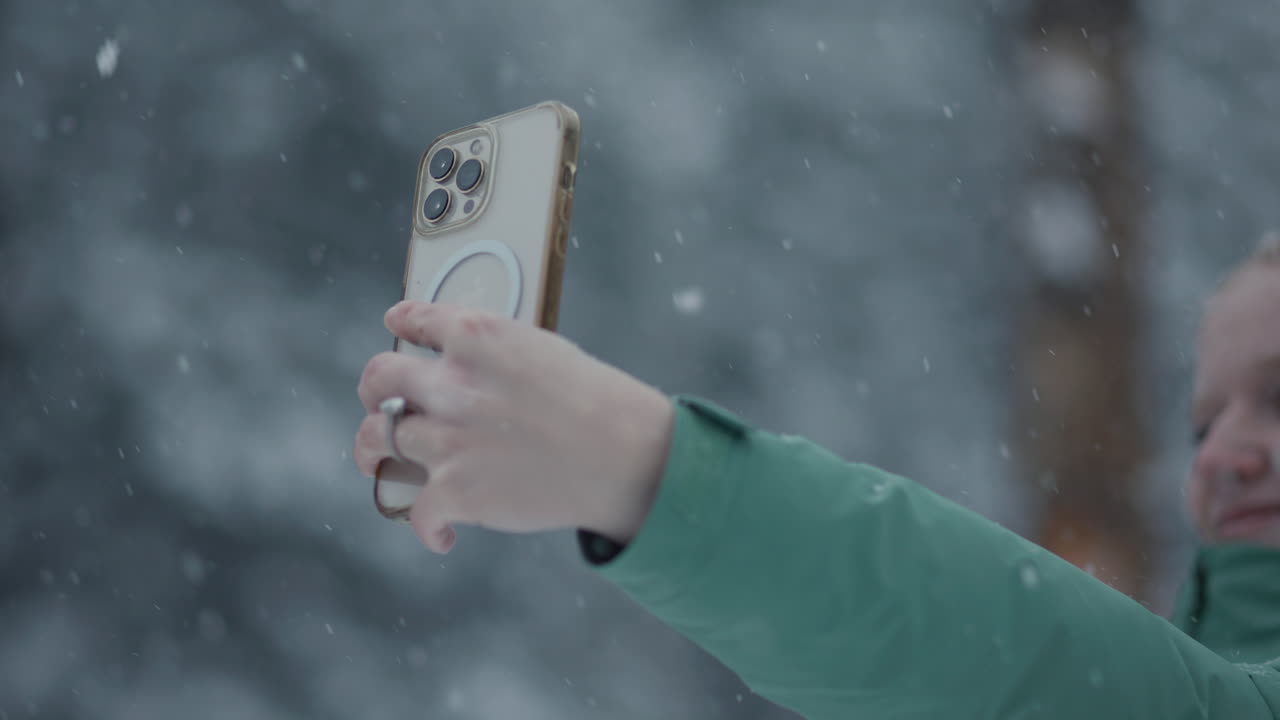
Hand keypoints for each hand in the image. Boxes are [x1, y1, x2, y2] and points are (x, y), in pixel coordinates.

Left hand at [354, 301, 674, 552]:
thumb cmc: (599, 403)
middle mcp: (452, 384)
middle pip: (379, 379)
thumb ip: (497, 355)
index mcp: (477, 338)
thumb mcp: (544, 351)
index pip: (416, 318)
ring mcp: (447, 438)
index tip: (396, 324)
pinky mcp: (455, 490)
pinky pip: (418, 510)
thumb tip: (475, 369)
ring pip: (376, 438)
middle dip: (374, 392)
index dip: (403, 322)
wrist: (623, 456)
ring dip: (374, 452)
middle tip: (379, 404)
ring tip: (380, 463)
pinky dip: (428, 526)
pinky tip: (441, 534)